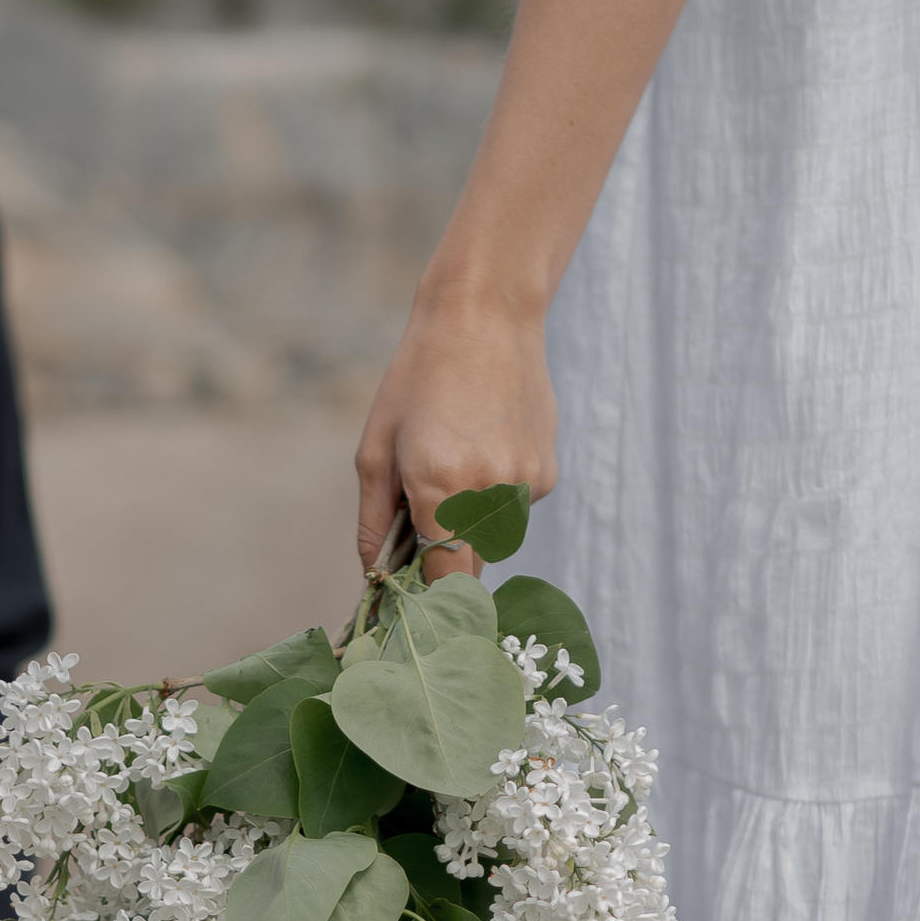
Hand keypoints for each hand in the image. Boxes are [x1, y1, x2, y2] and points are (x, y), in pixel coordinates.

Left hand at [355, 281, 557, 579]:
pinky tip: (486, 447)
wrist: (487, 316)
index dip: (426, 601)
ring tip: (457, 462)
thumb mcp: (377, 447)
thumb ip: (373, 521)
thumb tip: (373, 575)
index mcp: (438, 486)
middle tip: (422, 532)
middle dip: (443, 566)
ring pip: (491, 540)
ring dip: (469, 526)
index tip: (410, 605)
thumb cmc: (419, 377)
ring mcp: (524, 486)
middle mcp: (488, 494)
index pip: (440, 582)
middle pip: (469, 572)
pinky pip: (513, 511)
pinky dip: (495, 498)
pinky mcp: (546, 476)